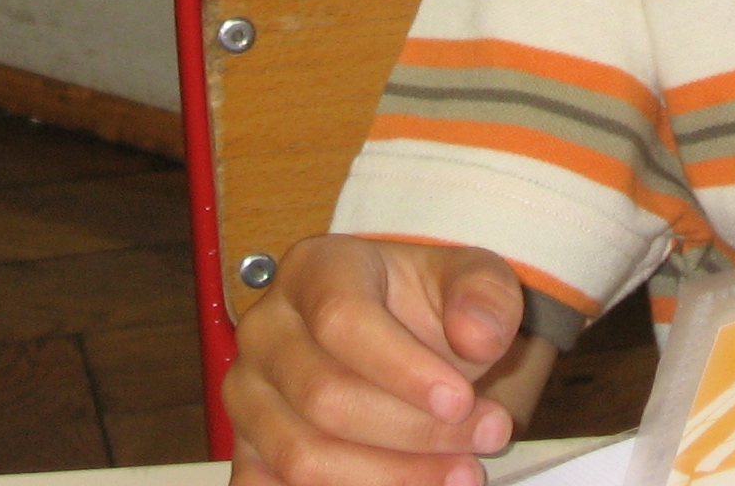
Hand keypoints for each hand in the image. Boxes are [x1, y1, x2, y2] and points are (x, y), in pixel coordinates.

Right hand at [226, 234, 542, 485]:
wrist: (405, 340)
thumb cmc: (426, 307)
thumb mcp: (471, 279)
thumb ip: (485, 295)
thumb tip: (478, 336)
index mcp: (313, 270)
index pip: (340, 319)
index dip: (401, 369)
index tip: (461, 401)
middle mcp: (267, 331)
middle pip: (324, 398)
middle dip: (414, 432)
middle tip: (486, 438)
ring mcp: (249, 396)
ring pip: (303, 457)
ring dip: (390, 478)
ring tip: (460, 472)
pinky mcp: (248, 453)